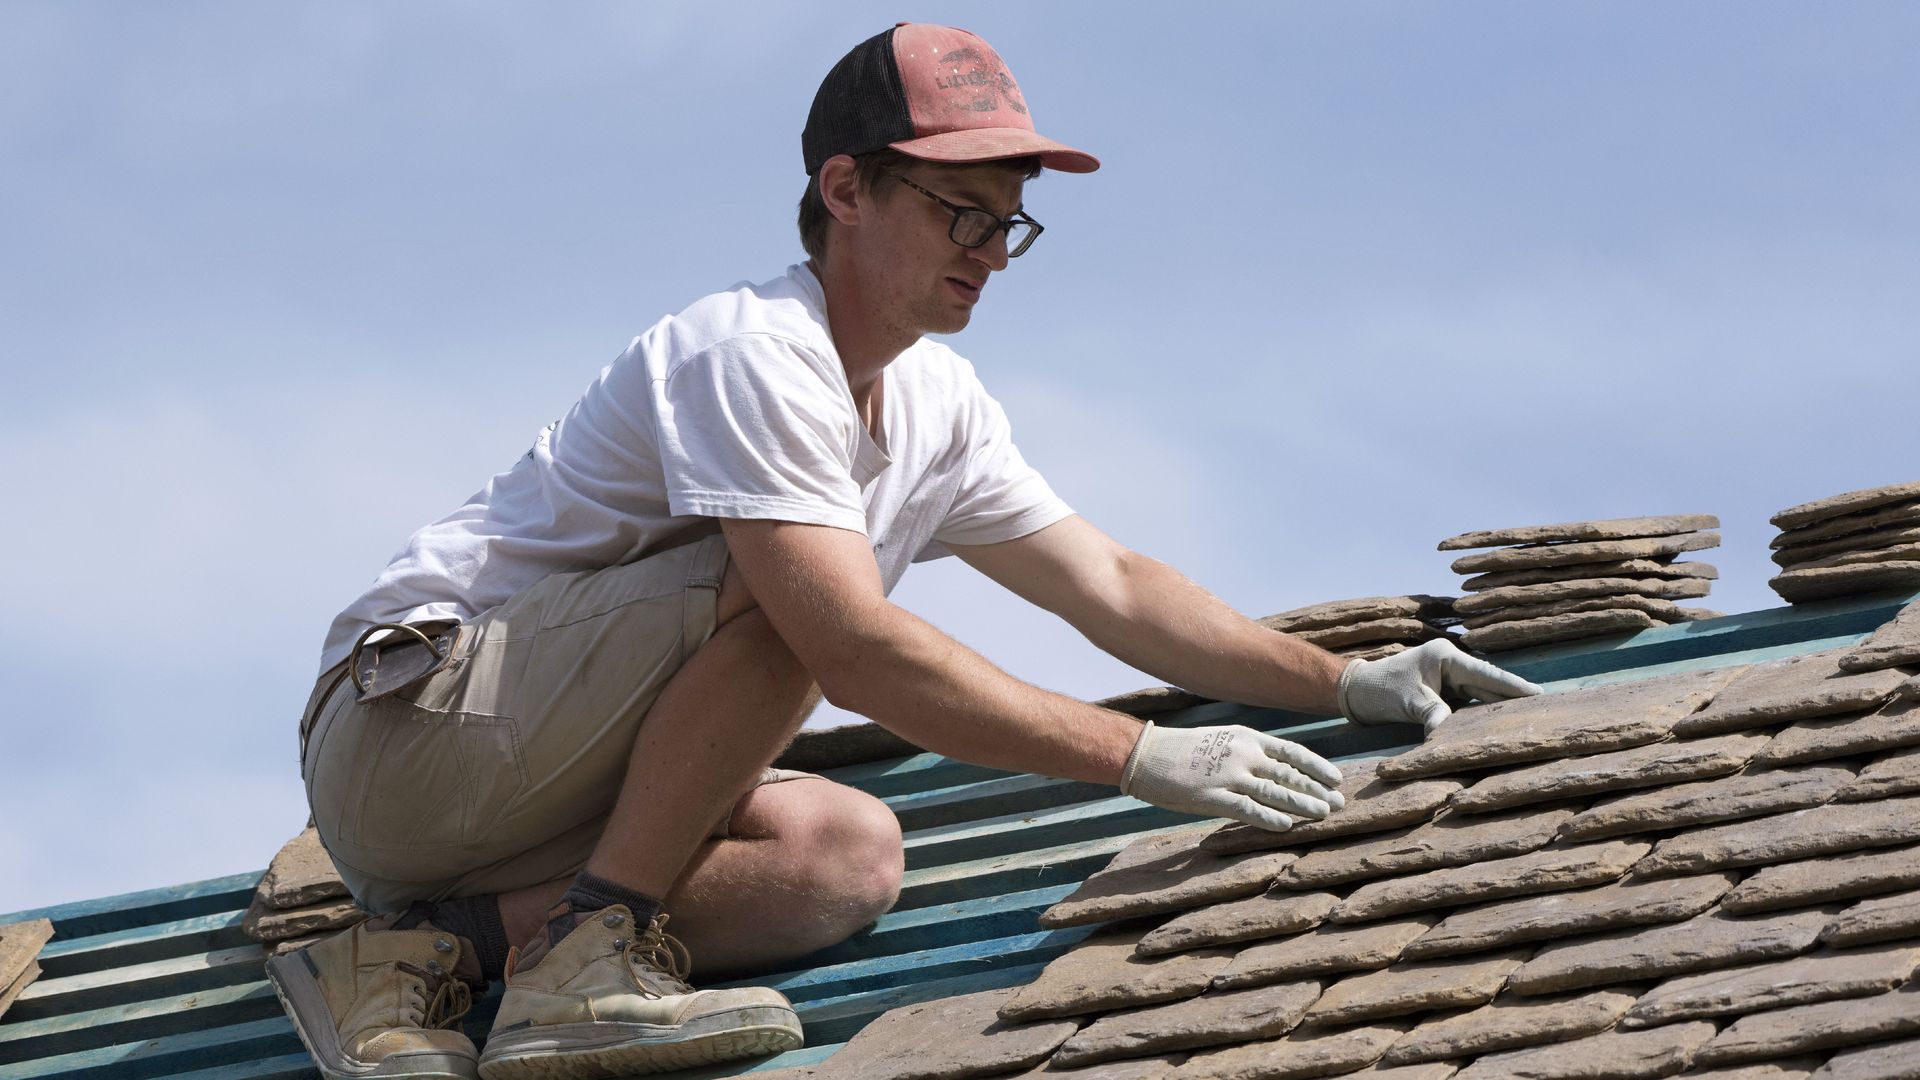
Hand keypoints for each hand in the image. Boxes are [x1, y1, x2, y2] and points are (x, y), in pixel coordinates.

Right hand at [1120, 722, 1344, 832]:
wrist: (1147, 754)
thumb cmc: (1184, 749)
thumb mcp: (1222, 739)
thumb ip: (1249, 752)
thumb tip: (1277, 768)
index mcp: (1247, 737)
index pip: (1292, 752)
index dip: (1317, 767)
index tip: (1337, 779)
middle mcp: (1243, 754)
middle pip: (1290, 774)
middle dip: (1317, 790)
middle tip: (1339, 804)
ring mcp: (1229, 776)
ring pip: (1276, 792)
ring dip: (1303, 804)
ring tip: (1324, 814)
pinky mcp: (1213, 797)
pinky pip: (1248, 810)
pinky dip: (1270, 818)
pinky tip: (1288, 826)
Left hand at [1338, 639, 1544, 734]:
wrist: (1357, 691)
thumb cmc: (1380, 690)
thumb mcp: (1408, 703)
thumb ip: (1433, 715)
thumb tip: (1449, 734)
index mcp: (1446, 657)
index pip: (1488, 673)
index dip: (1514, 686)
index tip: (1540, 695)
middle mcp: (1451, 664)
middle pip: (1490, 682)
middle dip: (1514, 696)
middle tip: (1545, 709)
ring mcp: (1448, 677)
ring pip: (1481, 694)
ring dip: (1500, 706)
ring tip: (1530, 719)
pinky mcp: (1443, 691)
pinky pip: (1469, 703)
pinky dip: (1482, 713)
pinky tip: (1500, 724)